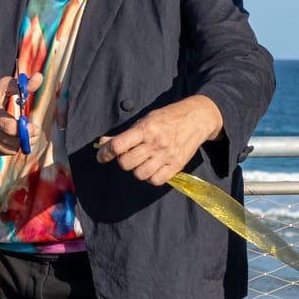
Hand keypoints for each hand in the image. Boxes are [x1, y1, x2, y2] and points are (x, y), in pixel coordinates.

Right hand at [0, 73, 38, 156]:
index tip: (35, 128)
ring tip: (24, 135)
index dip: (24, 130)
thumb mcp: (1, 86)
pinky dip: (9, 147)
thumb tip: (39, 77)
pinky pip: (1, 153)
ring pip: (8, 149)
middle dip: (27, 138)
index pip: (8, 126)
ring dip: (20, 144)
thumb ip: (21, 84)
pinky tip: (10, 138)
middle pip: (11, 140)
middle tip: (35, 133)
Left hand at [96, 96, 222, 185]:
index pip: (118, 145)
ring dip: (137, 169)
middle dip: (123, 161)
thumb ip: (125, 134)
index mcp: (146, 129)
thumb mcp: (145, 120)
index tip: (102, 156)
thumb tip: (103, 142)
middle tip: (128, 155)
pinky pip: (156, 180)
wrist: (197, 118)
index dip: (105, 153)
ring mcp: (167, 155)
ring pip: (140, 174)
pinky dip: (151, 177)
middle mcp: (156, 143)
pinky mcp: (177, 165)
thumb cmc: (167, 118)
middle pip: (126, 163)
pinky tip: (153, 168)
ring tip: (142, 161)